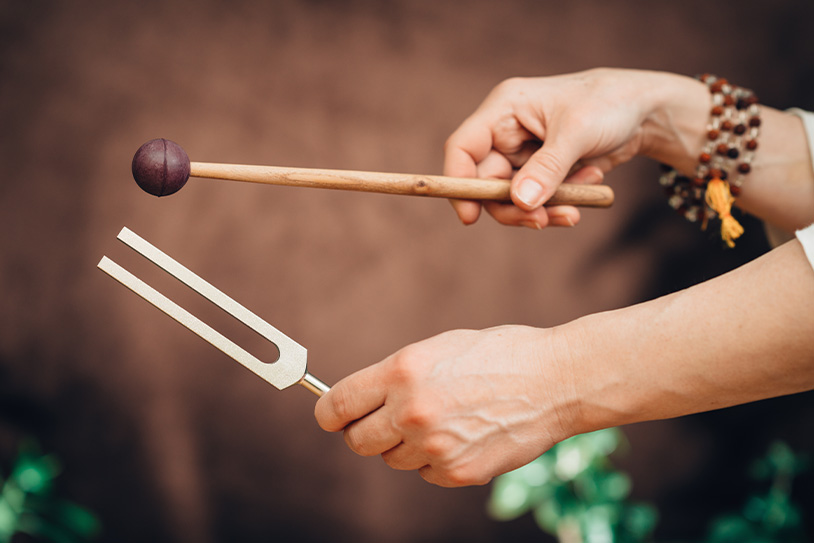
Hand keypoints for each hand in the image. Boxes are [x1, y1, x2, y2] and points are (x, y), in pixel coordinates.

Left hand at [314, 326, 576, 486]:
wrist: (555, 380)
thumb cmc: (498, 355)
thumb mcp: (438, 349)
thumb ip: (396, 376)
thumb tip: (363, 399)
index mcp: (402, 372)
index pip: (338, 406)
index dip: (330, 414)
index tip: (333, 416)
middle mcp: (412, 411)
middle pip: (358, 441)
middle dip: (365, 432)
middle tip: (385, 422)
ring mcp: (435, 446)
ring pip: (394, 460)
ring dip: (407, 445)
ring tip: (443, 420)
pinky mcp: (458, 472)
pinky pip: (426, 474)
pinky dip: (436, 460)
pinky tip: (463, 435)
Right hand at [444, 68, 708, 226]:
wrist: (647, 110)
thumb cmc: (609, 104)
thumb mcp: (577, 133)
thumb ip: (546, 169)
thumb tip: (520, 202)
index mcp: (503, 110)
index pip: (463, 149)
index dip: (458, 183)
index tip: (470, 217)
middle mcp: (507, 132)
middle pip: (486, 183)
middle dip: (513, 206)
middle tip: (542, 221)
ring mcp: (524, 153)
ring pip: (513, 197)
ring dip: (542, 208)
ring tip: (576, 208)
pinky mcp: (542, 171)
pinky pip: (538, 199)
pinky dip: (561, 201)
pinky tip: (590, 183)